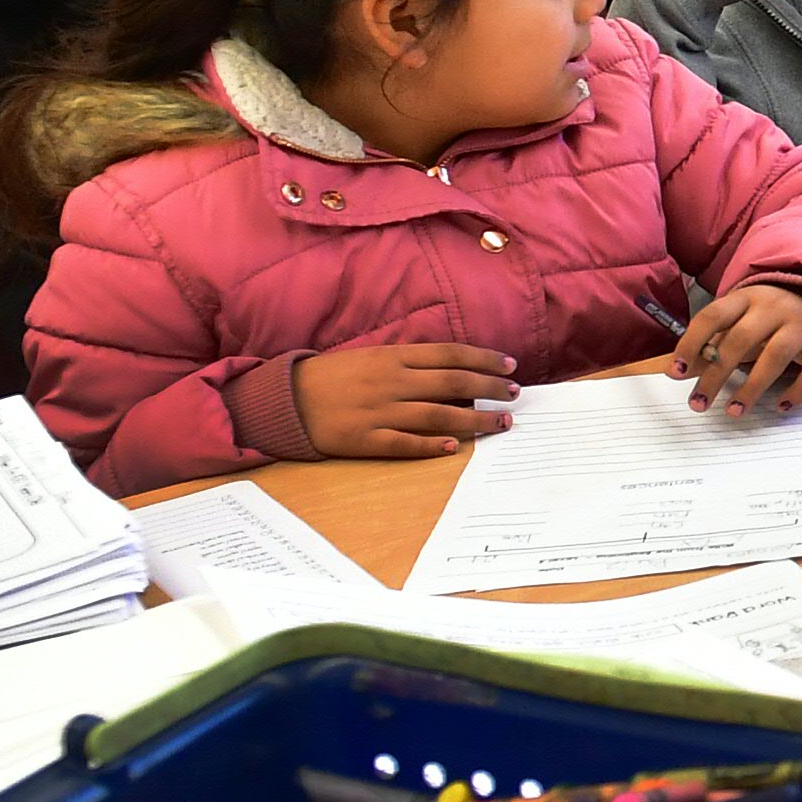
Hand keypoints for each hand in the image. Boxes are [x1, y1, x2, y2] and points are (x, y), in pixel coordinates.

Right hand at [295, 342, 516, 457]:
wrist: (286, 398)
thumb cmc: (333, 376)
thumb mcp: (371, 356)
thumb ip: (409, 362)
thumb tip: (453, 367)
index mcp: (393, 358)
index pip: (450, 355)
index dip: (484, 359)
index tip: (510, 365)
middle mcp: (391, 382)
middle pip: (453, 383)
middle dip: (490, 388)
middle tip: (515, 395)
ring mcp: (379, 411)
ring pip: (438, 414)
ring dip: (475, 419)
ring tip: (501, 423)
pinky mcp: (364, 439)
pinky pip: (404, 443)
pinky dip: (431, 445)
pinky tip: (456, 447)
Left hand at [674, 284, 801, 416]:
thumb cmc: (770, 314)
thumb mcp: (739, 319)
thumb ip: (712, 343)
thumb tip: (681, 371)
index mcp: (747, 298)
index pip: (713, 317)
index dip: (691, 344)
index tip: (676, 371)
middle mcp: (775, 308)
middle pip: (741, 340)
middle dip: (716, 375)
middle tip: (698, 402)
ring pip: (776, 356)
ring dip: (752, 387)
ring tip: (734, 411)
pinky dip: (798, 391)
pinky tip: (781, 406)